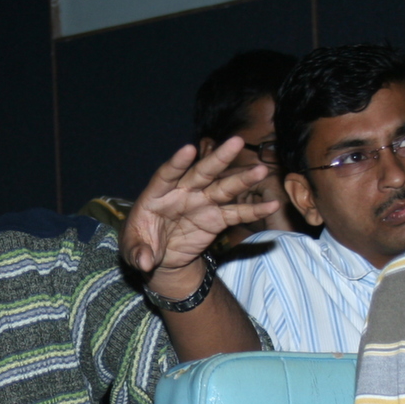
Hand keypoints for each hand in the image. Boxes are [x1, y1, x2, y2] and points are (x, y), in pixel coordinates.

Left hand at [121, 139, 278, 294]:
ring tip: (261, 170)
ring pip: (223, 188)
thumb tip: (146, 262)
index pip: (167, 174)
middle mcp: (182, 193)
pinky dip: (253, 210)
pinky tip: (271, 205)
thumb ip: (138, 253)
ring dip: (242, 179)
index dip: (177, 163)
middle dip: (218, 158)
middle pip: (201, 172)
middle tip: (236, 141)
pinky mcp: (216, 219)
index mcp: (157, 194)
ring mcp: (202, 204)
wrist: (161, 259)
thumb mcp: (133, 251)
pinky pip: (236, 213)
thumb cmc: (142, 246)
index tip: (189, 150)